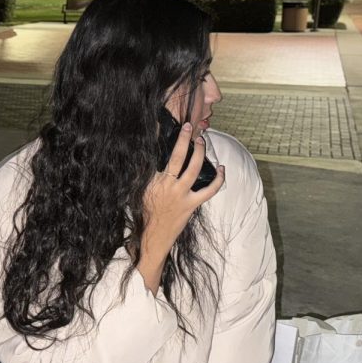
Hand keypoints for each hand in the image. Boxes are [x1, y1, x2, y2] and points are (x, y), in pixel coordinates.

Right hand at [144, 121, 224, 245]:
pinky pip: (209, 190)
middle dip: (183, 139)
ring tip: (202, 141)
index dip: (160, 138)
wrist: (152, 236)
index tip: (164, 125)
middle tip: (188, 126)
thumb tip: (150, 157)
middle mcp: (167, 185)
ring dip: (199, 152)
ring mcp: (181, 195)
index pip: (157, 155)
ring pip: (194, 168)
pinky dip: (219, 179)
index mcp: (152, 180)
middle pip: (177, 156)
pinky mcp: (192, 204)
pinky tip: (222, 168)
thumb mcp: (139, 191)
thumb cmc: (145, 213)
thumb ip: (145, 175)